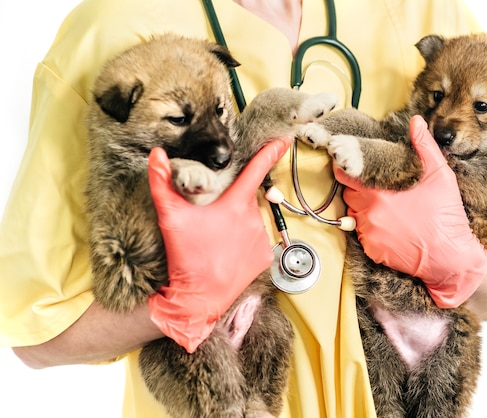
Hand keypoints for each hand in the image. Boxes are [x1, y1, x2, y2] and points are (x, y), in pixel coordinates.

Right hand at [147, 138, 290, 352]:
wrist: (199, 299)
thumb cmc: (187, 257)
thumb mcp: (171, 218)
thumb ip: (162, 184)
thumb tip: (157, 155)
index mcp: (235, 204)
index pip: (256, 170)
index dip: (270, 152)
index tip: (284, 139)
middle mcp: (254, 219)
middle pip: (246, 199)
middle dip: (233, 204)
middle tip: (213, 221)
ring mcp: (262, 239)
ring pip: (252, 221)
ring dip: (238, 224)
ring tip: (218, 240)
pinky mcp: (265, 258)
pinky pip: (257, 242)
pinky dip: (245, 243)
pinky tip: (229, 252)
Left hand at [333, 116, 486, 307]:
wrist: (450, 257)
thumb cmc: (445, 215)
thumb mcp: (440, 175)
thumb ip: (424, 146)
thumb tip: (416, 122)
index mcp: (378, 192)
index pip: (344, 174)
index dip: (347, 167)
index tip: (351, 164)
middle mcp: (368, 214)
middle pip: (348, 194)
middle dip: (358, 188)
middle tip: (377, 187)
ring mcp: (368, 234)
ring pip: (354, 214)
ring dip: (364, 208)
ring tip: (385, 206)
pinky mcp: (372, 251)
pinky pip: (362, 235)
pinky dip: (371, 229)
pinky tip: (391, 225)